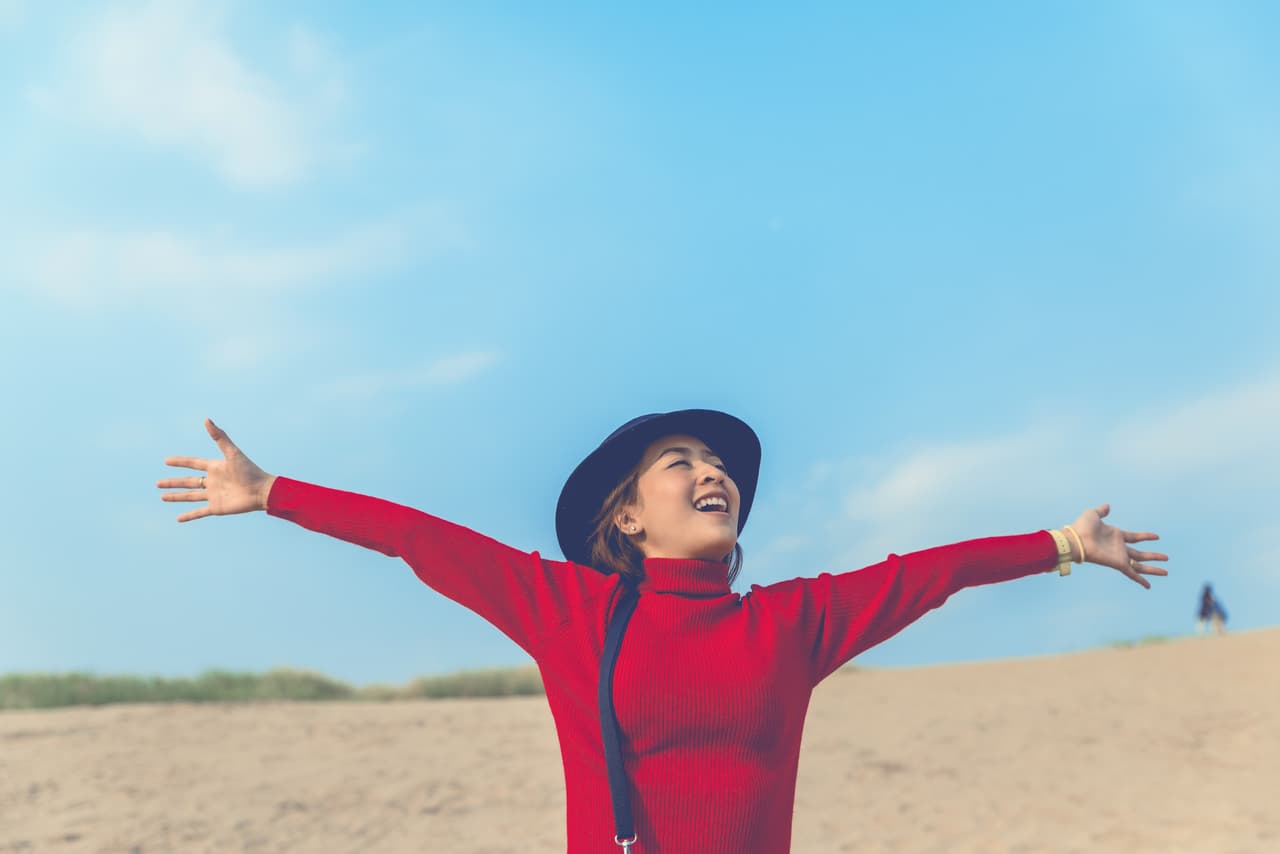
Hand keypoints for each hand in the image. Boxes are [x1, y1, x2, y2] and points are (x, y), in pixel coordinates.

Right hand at [157, 419, 275, 522]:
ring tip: (162, 496)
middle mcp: (213, 481)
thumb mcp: (232, 453)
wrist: (261, 491)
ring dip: (176, 497)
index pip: (193, 464)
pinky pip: (199, 512)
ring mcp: (214, 495)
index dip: (180, 462)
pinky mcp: (217, 507)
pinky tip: (178, 519)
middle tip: (157, 483)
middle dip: (173, 482)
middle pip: (188, 481)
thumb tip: (207, 419)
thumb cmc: (249, 470)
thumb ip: (220, 437)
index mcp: (215, 468)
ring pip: (190, 496)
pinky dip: (189, 515)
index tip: (166, 461)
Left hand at [1068, 504, 1168, 588]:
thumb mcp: (1093, 514)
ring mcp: (1119, 556)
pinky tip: (1149, 586)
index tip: (1157, 537)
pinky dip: (1140, 580)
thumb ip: (1101, 511)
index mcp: (1115, 535)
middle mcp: (1119, 548)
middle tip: (1166, 557)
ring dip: (1153, 568)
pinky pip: (1132, 574)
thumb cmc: (1082, 527)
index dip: (1145, 537)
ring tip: (1166, 572)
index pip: (1135, 537)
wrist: (1076, 540)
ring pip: (1140, 565)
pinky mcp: (1118, 564)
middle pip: (1140, 554)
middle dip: (1153, 556)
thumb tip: (1108, 505)